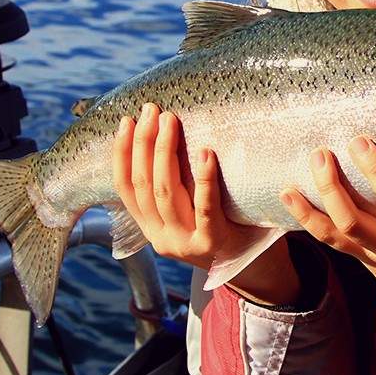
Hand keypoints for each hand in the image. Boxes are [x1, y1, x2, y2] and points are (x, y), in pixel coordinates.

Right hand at [112, 103, 299, 303]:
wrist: (253, 264)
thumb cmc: (221, 224)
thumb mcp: (187, 210)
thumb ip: (171, 186)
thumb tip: (161, 132)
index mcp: (149, 227)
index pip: (125, 187)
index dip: (122, 153)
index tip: (126, 121)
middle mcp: (161, 237)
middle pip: (144, 184)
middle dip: (144, 143)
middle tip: (152, 110)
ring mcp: (185, 242)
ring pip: (166, 192)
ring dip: (166, 151)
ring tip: (171, 121)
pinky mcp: (212, 242)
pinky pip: (205, 207)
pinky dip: (204, 178)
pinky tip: (205, 152)